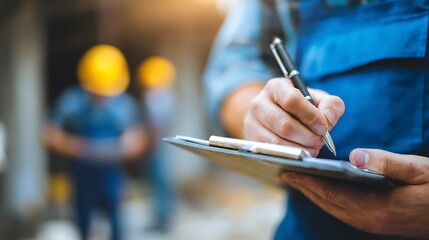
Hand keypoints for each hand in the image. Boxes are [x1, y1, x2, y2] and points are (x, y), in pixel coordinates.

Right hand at [243, 78, 344, 155]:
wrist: (273, 115)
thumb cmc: (299, 107)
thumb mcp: (316, 99)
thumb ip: (331, 105)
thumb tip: (329, 118)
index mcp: (276, 87)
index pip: (292, 100)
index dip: (310, 116)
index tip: (323, 127)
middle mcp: (259, 102)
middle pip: (284, 124)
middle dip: (307, 137)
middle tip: (320, 142)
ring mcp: (251, 122)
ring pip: (277, 141)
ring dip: (299, 148)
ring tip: (313, 148)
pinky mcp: (250, 138)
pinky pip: (271, 151)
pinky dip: (289, 155)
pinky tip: (300, 153)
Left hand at [280, 149, 428, 238]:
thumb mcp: (419, 170)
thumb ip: (387, 163)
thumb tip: (356, 156)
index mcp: (377, 207)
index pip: (332, 193)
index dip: (307, 182)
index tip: (288, 171)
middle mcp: (370, 220)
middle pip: (327, 203)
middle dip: (304, 187)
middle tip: (285, 173)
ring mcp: (372, 224)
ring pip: (333, 208)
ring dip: (313, 194)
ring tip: (298, 180)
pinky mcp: (376, 223)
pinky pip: (343, 211)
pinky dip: (328, 200)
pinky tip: (323, 190)